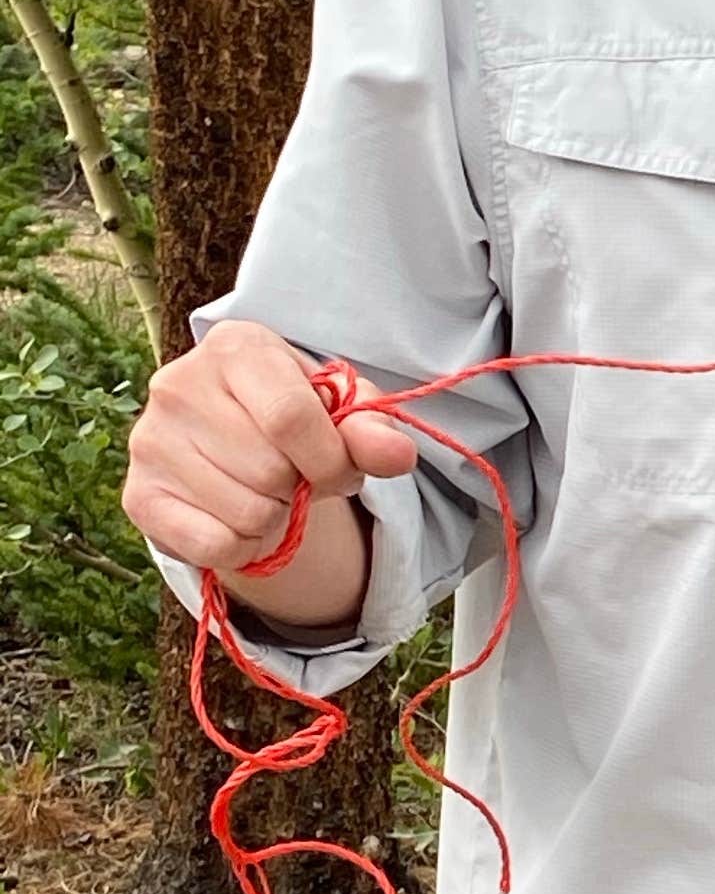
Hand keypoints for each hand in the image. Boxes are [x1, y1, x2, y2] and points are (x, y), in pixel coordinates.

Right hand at [123, 323, 418, 583]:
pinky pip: (214, 546)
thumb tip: (397, 455)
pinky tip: (237, 519)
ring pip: (246, 513)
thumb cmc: (294, 418)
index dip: (330, 459)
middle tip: (297, 479)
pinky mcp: (137, 494)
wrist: (232, 444)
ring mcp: (150, 439)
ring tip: (266, 493)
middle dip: (303, 490)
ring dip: (275, 520)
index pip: (290, 417)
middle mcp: (178, 384)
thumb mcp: (341, 412)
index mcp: (235, 346)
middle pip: (270, 471)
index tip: (339, 467)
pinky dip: (243, 548)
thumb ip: (373, 430)